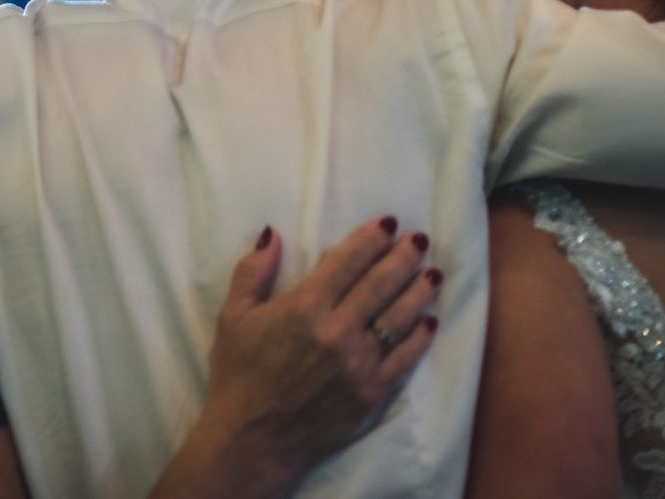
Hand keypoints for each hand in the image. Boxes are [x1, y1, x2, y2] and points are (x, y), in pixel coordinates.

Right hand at [150, 217, 441, 498]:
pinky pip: (405, 359)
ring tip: (433, 274)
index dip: (370, 239)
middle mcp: (338, 331)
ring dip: (419, 292)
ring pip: (399, 318)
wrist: (252, 440)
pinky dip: (420, 338)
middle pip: (381, 284)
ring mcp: (360, 364)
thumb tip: (272, 233)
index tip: (389, 223)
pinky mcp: (373, 394)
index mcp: (304, 307)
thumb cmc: (238, 375)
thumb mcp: (232, 316)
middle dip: (403, 257)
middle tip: (420, 240)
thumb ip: (252, 272)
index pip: (347, 262)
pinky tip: (430, 321)